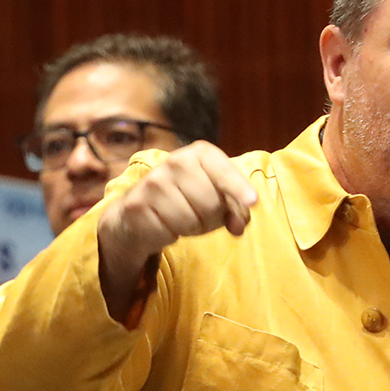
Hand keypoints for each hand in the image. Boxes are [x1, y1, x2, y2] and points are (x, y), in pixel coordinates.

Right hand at [95, 141, 256, 315]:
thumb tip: (239, 226)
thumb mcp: (212, 196)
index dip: (238, 186)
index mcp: (196, 154)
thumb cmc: (183, 200)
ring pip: (191, 220)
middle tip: (202, 217)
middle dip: (213, 218)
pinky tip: (165, 226)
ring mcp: (153, 184)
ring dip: (193, 229)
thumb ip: (233, 208)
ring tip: (182, 220)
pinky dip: (172, 236)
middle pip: (211, 203)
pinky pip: (170, 232)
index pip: (221, 169)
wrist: (136, 212)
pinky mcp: (137, 206)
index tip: (253, 201)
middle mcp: (173, 163)